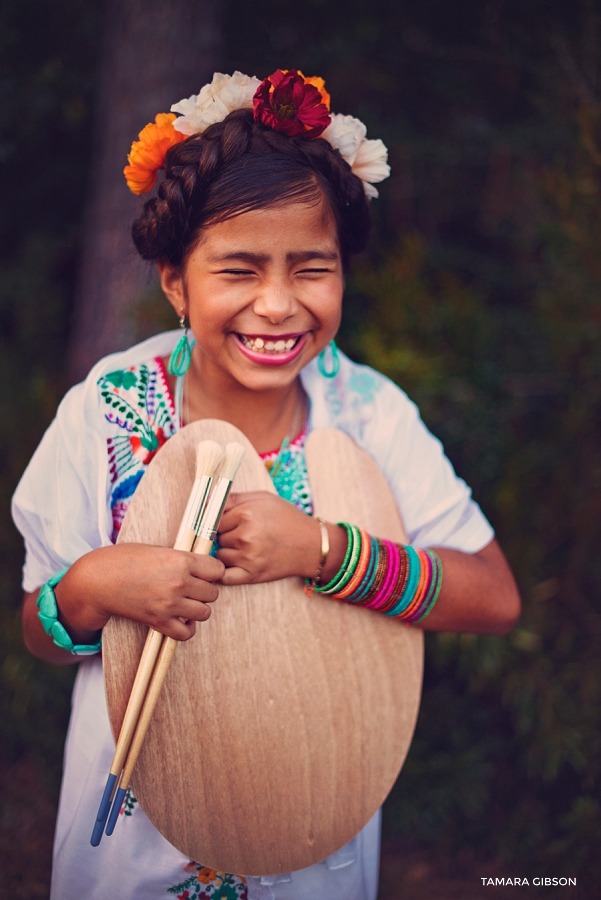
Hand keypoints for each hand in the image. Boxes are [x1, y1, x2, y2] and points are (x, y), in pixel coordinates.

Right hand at [54, 543, 224, 641]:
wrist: (99, 580)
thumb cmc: (125, 560)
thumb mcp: (157, 550)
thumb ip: (181, 558)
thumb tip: (202, 566)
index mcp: (181, 560)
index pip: (218, 570)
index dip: (212, 572)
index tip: (204, 573)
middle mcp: (179, 582)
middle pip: (213, 593)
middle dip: (205, 591)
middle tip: (192, 588)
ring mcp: (169, 604)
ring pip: (204, 613)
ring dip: (197, 609)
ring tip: (185, 603)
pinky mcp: (158, 622)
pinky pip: (186, 633)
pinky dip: (187, 628)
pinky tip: (180, 619)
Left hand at [216, 491, 322, 585]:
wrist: (312, 545)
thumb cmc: (288, 519)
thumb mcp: (263, 498)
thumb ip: (233, 498)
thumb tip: (206, 502)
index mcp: (247, 514)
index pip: (214, 519)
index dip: (222, 520)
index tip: (230, 521)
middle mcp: (246, 536)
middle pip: (216, 537)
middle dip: (226, 535)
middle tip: (244, 534)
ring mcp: (248, 558)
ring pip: (219, 555)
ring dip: (227, 552)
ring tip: (246, 547)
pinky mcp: (251, 575)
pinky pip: (224, 576)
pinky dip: (223, 571)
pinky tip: (234, 564)